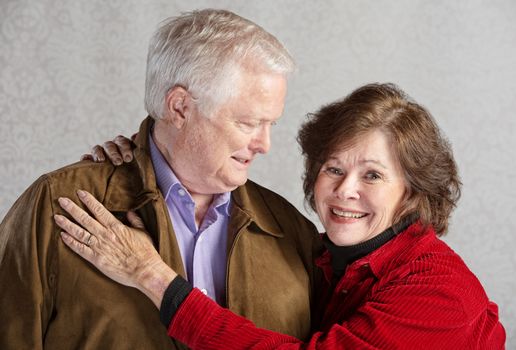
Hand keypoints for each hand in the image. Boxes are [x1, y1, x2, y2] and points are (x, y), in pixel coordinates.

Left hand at [54, 190, 175, 307]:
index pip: (99, 210)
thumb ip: (136, 221)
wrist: (144, 271)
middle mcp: (105, 235)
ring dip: (67, 224)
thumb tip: (130, 212)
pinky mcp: (96, 260)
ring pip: (79, 232)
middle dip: (72, 208)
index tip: (79, 192)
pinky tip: (63, 236)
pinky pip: (80, 249)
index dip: (88, 200)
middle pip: (85, 219)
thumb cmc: (146, 252)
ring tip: (57, 217)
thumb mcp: (143, 232)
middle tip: (62, 200)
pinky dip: (70, 242)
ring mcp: (99, 247)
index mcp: (116, 227)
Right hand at [80, 134, 135, 164]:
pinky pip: (86, 158)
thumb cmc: (136, 169)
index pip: (121, 141)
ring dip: (99, 153)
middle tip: (118, 162)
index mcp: (122, 144)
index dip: (125, 148)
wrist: (127, 181)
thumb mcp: (140, 159)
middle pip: (110, 145)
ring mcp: (101, 153)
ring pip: (97, 148)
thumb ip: (139, 148)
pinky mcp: (92, 162)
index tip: (128, 158)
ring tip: (101, 160)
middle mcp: (111, 147)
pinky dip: (85, 158)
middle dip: (113, 153)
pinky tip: (85, 160)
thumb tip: (136, 136)